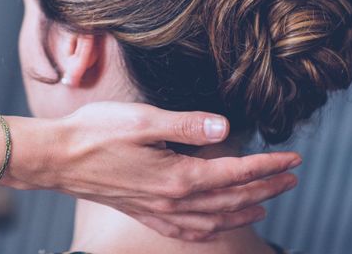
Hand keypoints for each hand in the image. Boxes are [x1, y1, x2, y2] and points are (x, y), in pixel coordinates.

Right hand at [5, 102, 300, 240]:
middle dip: (267, 187)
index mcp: (177, 176)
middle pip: (231, 198)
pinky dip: (209, 230)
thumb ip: (186, 125)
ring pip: (214, 218)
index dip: (267, 166)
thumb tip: (225, 128)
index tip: (293, 159)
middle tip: (292, 177)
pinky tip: (215, 227)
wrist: (59, 158)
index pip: (235, 172)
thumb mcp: (143, 120)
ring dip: (245, 209)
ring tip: (266, 202)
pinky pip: (186, 230)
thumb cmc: (96, 133)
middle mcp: (172, 200)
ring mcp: (158, 211)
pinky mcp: (144, 212)